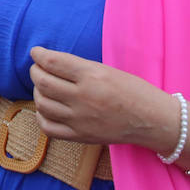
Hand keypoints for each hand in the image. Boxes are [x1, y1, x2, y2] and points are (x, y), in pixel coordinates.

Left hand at [28, 46, 175, 149]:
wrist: (154, 120)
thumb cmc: (133, 90)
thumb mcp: (107, 70)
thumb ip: (78, 67)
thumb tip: (49, 62)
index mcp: (92, 76)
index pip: (53, 62)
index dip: (38, 55)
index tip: (36, 52)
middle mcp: (84, 98)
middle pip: (43, 82)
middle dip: (35, 71)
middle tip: (38, 68)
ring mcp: (81, 120)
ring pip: (42, 104)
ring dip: (37, 92)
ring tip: (44, 88)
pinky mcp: (82, 137)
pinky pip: (48, 128)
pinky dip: (42, 116)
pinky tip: (47, 109)